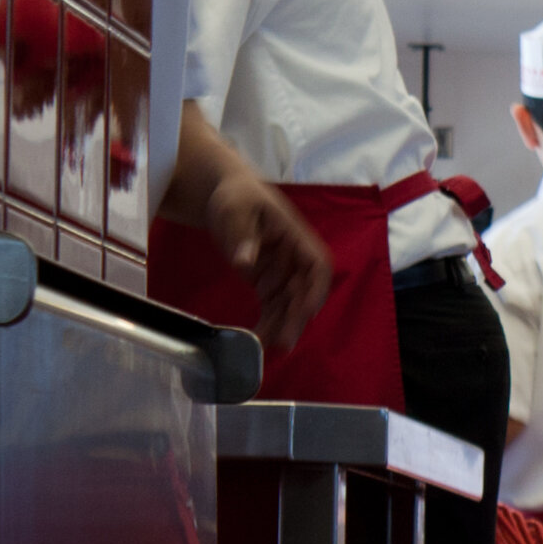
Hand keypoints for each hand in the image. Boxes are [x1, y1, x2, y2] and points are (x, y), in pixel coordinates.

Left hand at [204, 167, 333, 347]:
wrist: (225, 195)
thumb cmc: (235, 197)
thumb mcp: (235, 211)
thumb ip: (242, 236)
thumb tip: (245, 263)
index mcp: (295, 236)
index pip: (318, 265)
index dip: (316, 289)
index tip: (307, 310)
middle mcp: (295, 257)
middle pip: (305, 291)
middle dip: (296, 318)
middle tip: (283, 342)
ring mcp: (282, 272)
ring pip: (289, 305)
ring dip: (280, 326)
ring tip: (264, 348)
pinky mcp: (267, 282)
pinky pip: (272, 307)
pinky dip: (267, 324)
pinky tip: (257, 340)